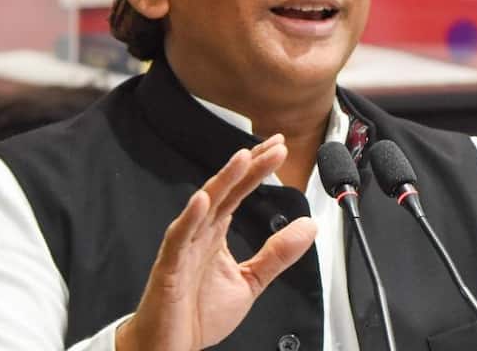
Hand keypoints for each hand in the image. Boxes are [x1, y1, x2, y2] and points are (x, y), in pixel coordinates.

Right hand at [116, 134, 316, 350]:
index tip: (279, 148)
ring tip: (242, 159)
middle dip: (249, 166)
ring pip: (204, 206)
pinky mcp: (169, 266)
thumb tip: (307, 227)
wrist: (168, 346)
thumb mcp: (250, 281)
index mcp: (216, 233)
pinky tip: (203, 200)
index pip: (240, 192)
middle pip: (226, 190)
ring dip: (223, 181)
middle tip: (273, 146)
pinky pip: (179, 237)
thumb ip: (277, 254)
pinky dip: (190, 217)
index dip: (258, 169)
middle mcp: (200, 233)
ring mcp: (184, 247)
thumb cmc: (198, 314)